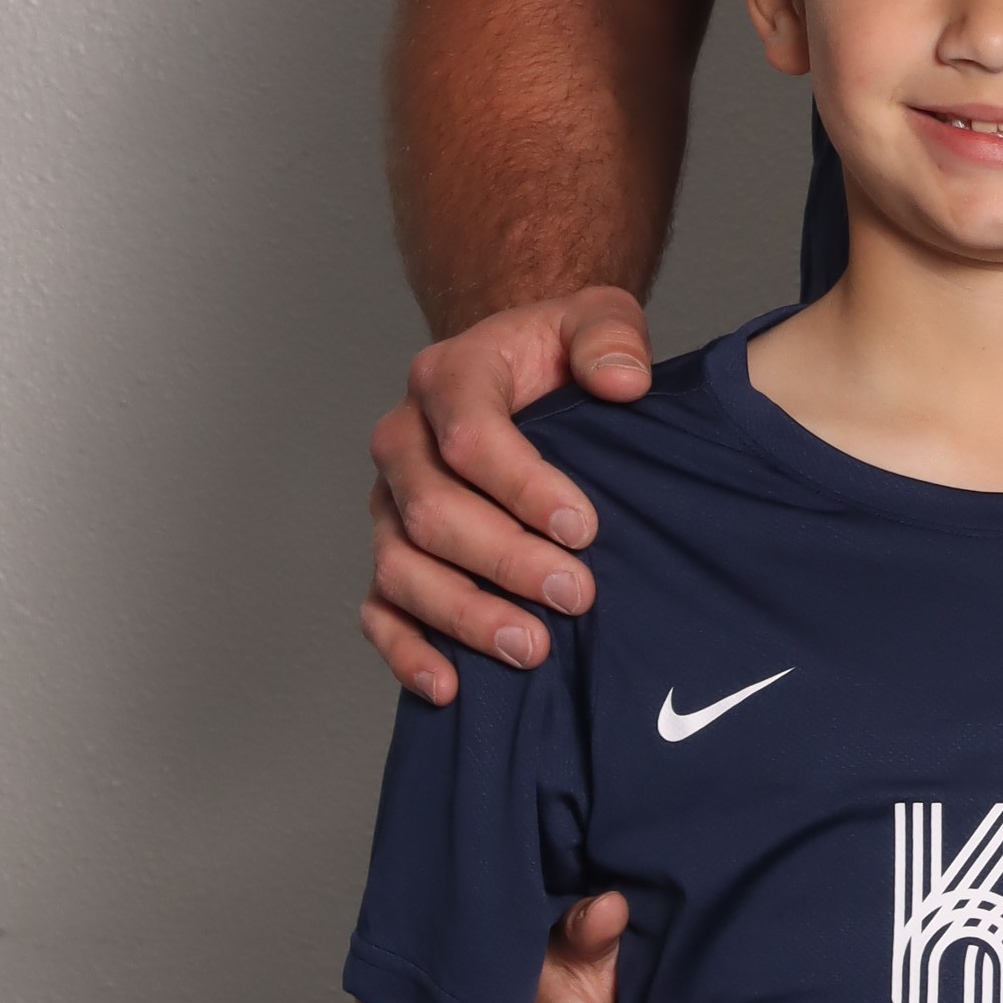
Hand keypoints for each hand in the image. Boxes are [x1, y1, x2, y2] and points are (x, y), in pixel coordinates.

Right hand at [363, 288, 653, 701]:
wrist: (521, 375)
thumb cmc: (557, 353)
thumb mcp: (596, 317)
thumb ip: (610, 335)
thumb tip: (623, 381)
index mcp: (446, 376)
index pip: (467, 435)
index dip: (523, 486)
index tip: (585, 528)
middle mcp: (402, 440)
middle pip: (432, 513)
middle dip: (506, 561)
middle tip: (576, 596)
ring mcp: (389, 503)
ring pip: (400, 568)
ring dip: (464, 615)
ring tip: (533, 648)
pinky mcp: (392, 553)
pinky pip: (379, 609)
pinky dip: (406, 651)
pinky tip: (450, 685)